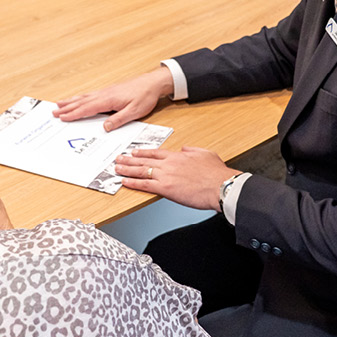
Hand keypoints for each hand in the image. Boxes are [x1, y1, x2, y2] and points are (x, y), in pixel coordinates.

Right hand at [53, 67, 174, 131]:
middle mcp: (104, 94)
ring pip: (84, 97)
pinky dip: (80, 97)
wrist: (153, 82)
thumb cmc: (145, 96)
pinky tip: (78, 98)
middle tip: (53, 112)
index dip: (73, 114)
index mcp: (108, 100)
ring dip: (71, 101)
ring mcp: (106, 91)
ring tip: (59, 103)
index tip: (61, 117)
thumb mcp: (135, 112)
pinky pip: (90, 94)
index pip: (87, 108)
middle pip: (81, 102)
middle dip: (67, 107)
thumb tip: (104, 127)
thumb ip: (119, 119)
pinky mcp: (109, 90)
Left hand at [115, 146, 238, 210]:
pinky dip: (133, 183)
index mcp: (178, 156)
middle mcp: (169, 164)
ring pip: (141, 171)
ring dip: (127, 170)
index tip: (134, 152)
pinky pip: (144, 185)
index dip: (143, 152)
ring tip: (117, 168)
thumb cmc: (216, 173)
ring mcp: (166, 175)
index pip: (156, 152)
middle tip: (119, 159)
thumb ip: (192, 150)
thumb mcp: (206, 154)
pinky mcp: (165, 188)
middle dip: (129, 160)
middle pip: (144, 160)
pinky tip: (124, 182)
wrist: (220, 186)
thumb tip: (185, 148)